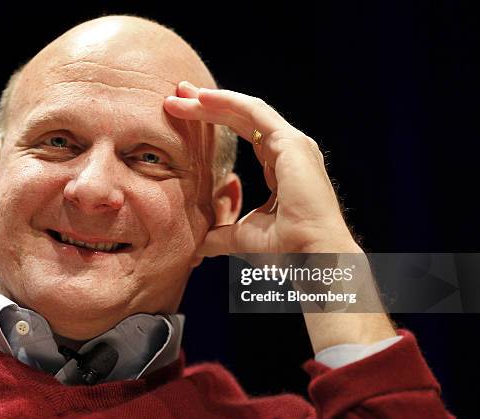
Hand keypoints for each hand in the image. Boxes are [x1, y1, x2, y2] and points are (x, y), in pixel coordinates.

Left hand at [164, 81, 361, 255]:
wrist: (310, 256)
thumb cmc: (287, 249)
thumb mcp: (243, 237)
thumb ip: (220, 235)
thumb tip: (197, 245)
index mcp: (281, 166)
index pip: (245, 134)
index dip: (215, 121)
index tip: (184, 114)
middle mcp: (289, 150)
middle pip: (242, 118)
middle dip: (208, 105)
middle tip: (178, 95)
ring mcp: (293, 144)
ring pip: (246, 111)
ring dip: (213, 100)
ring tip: (182, 93)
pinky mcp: (291, 143)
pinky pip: (254, 113)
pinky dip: (228, 102)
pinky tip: (203, 98)